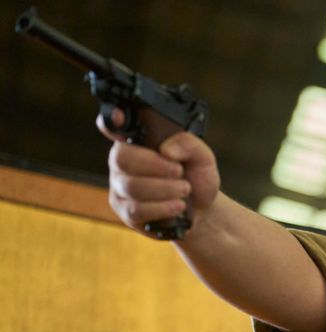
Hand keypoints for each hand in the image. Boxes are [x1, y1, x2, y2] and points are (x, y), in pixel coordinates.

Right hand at [97, 109, 220, 238]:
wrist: (202, 210)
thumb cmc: (196, 178)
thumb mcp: (202, 158)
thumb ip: (189, 145)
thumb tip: (167, 150)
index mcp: (137, 142)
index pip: (114, 126)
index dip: (112, 120)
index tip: (119, 115)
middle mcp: (122, 162)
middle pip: (122, 158)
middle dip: (156, 166)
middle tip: (179, 172)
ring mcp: (120, 187)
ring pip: (132, 186)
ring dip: (164, 189)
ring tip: (184, 190)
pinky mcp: (125, 211)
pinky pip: (136, 209)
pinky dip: (161, 208)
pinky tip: (177, 206)